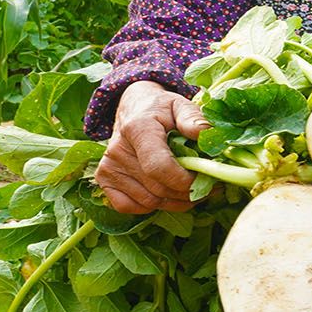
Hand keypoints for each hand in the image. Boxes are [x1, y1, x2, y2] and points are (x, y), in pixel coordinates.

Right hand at [95, 81, 208, 214]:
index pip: (159, 167)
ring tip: (192, 191)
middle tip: (208, 187)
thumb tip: (206, 134)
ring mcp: (108, 166)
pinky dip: (150, 207)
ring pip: (148, 201)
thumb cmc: (160, 108)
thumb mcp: (180, 105)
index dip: (185, 181)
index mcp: (138, 128)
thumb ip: (193, 118)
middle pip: (157, 188)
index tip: (206, 179)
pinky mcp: (103, 178)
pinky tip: (165, 194)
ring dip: (174, 203)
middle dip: (188, 194)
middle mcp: (118, 149)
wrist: (132, 107)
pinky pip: (128, 207)